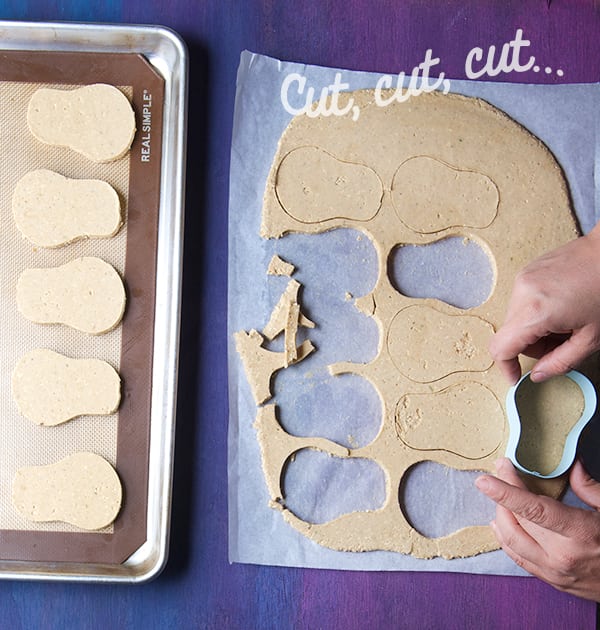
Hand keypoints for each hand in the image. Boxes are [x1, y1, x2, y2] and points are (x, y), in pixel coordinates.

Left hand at [476, 457, 599, 600]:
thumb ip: (590, 488)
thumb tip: (572, 465)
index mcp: (579, 533)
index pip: (532, 509)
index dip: (505, 492)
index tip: (485, 479)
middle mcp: (563, 556)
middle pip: (516, 522)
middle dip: (502, 494)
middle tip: (501, 472)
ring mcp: (556, 572)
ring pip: (511, 541)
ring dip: (500, 516)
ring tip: (498, 495)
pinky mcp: (554, 582)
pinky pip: (519, 559)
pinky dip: (506, 539)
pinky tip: (502, 525)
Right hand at [489, 226, 599, 383]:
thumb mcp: (592, 338)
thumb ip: (561, 362)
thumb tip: (540, 374)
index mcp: (536, 313)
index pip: (501, 348)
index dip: (506, 367)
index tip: (516, 376)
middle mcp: (522, 294)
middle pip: (510, 335)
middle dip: (532, 346)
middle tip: (560, 343)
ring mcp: (522, 280)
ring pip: (516, 319)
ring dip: (534, 329)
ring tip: (564, 322)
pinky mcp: (526, 272)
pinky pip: (521, 302)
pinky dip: (536, 312)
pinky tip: (561, 306)